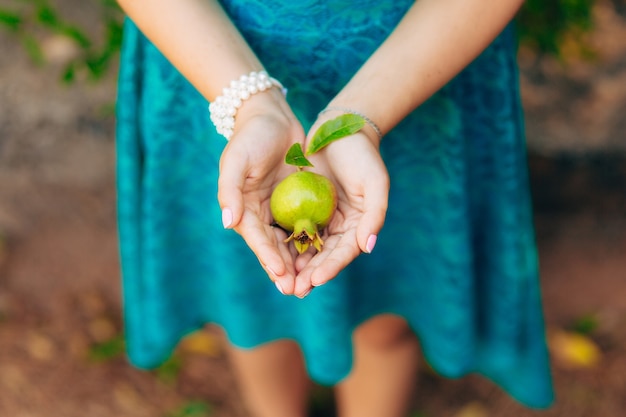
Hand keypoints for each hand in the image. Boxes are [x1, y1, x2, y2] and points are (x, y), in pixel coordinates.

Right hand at [217, 90, 303, 293]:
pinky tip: (323, 257)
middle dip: (284, 270)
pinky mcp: (297, 201)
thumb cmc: (250, 137)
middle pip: (273, 247)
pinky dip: (311, 242)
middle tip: (298, 290)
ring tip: (310, 283)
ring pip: (290, 242)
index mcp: (243, 209)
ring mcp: (279, 208)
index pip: (257, 239)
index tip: (281, 275)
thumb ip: (230, 192)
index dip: (268, 258)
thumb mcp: (236, 161)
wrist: (271, 117)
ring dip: (299, 263)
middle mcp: (260, 214)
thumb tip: (229, 224)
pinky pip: (305, 225)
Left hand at [292, 130, 388, 296]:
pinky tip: (272, 254)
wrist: (340, 128)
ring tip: (281, 281)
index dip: (330, 268)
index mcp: (359, 225)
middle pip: (323, 256)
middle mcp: (340, 226)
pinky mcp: (304, 207)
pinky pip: (293, 228)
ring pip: (306, 247)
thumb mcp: (375, 183)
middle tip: (294, 290)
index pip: (344, 253)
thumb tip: (366, 248)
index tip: (315, 280)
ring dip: (294, 265)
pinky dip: (285, 242)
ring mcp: (321, 218)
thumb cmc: (363, 155)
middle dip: (309, 274)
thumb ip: (375, 216)